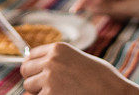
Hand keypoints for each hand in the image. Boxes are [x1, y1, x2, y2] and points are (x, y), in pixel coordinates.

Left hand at [20, 42, 138, 94]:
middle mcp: (51, 60)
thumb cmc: (101, 78)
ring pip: (28, 87)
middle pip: (25, 70)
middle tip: (47, 86)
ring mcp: (49, 79)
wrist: (112, 92)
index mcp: (58, 48)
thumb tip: (41, 67)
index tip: (39, 73)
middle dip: (33, 79)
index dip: (35, 66)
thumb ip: (59, 60)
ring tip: (59, 92)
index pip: (31, 55)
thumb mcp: (78, 59)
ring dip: (39, 92)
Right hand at [71, 0, 138, 21]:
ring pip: (106, 4)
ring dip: (107, 12)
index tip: (76, 9)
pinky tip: (123, 18)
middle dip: (94, 6)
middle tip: (83, 17)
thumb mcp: (129, 8)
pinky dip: (114, 15)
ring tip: (120, 16)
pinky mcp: (127, 3)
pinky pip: (114, 9)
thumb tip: (90, 7)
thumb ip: (109, 8)